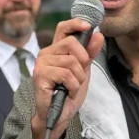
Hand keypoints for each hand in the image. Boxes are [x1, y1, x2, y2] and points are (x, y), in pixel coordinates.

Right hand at [31, 18, 103, 138]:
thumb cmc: (68, 93)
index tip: (88, 26)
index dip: (76, 23)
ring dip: (78, 79)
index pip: (63, 28)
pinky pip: (67, 74)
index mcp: (56, 50)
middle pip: (72, 43)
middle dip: (83, 61)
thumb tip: (98, 34)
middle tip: (79, 76)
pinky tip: (67, 92)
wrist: (58, 115)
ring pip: (72, 62)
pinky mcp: (41, 75)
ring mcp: (42, 64)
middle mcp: (46, 53)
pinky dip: (73, 87)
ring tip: (71, 88)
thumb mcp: (84, 71)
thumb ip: (90, 53)